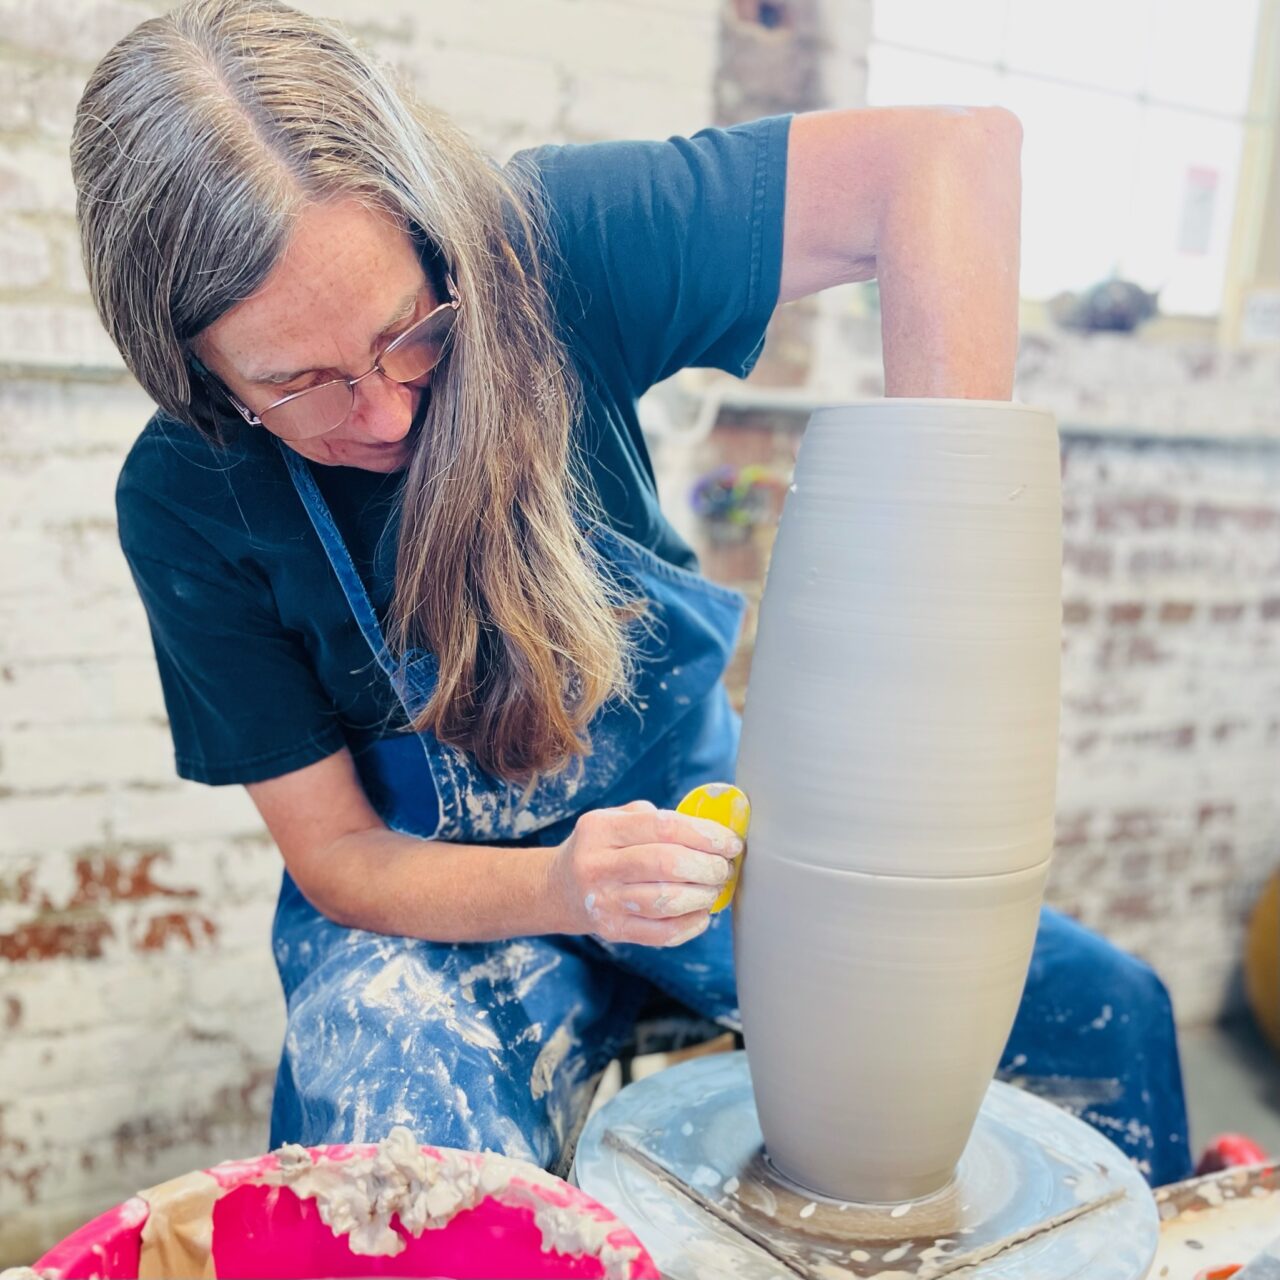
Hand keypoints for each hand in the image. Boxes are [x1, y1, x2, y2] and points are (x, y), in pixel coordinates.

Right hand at [549, 800, 742, 946]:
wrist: (558, 888)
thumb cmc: (602, 848)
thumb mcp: (615, 820)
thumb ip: (656, 819)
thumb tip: (712, 831)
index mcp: (601, 828)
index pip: (662, 826)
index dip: (704, 834)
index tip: (730, 842)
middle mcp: (597, 864)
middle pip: (666, 864)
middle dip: (707, 866)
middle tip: (724, 868)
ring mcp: (603, 900)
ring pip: (665, 901)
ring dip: (702, 896)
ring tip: (713, 888)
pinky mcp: (612, 930)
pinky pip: (661, 933)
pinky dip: (690, 925)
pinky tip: (701, 914)